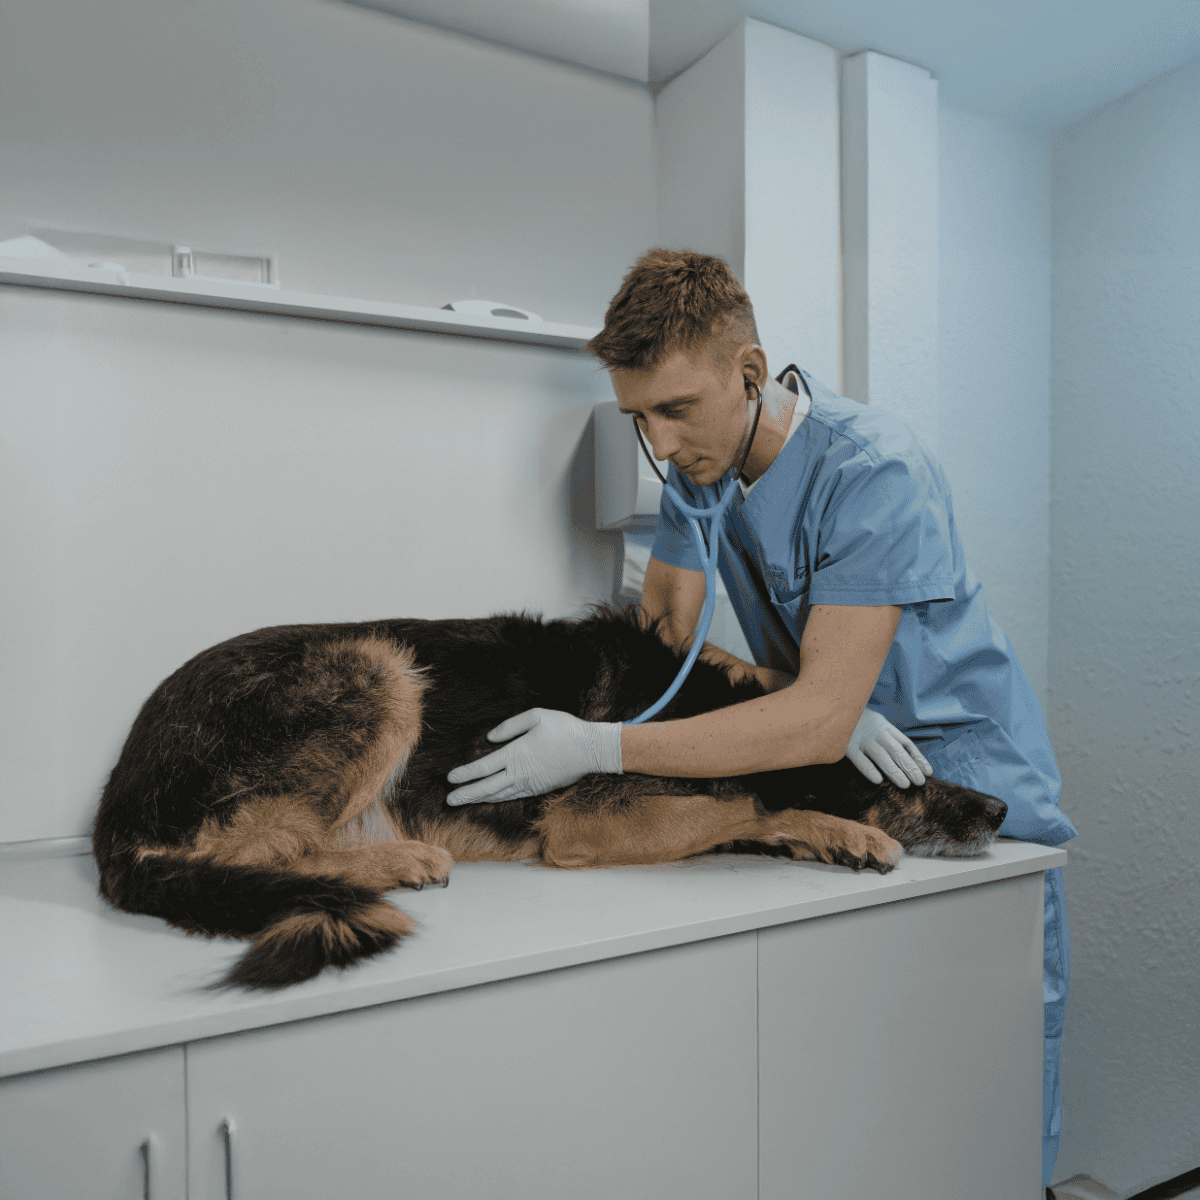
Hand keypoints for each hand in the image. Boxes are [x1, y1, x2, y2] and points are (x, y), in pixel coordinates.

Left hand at [446, 709, 622, 804]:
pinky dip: (498, 798)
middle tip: (449, 800)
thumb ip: (510, 727)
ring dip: (479, 798)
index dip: (465, 774)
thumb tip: (491, 738)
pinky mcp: (539, 788)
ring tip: (464, 801)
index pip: (484, 768)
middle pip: (487, 787)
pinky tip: (490, 798)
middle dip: (466, 794)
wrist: (591, 750)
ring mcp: (530, 784)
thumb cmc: (564, 729)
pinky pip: (513, 796)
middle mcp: (520, 773)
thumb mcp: (536, 716)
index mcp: (517, 754)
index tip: (450, 778)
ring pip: (499, 794)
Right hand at [845, 708, 932, 788]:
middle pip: (896, 750)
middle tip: (919, 782)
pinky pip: (859, 758)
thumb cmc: (855, 721)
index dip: (918, 757)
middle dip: (910, 766)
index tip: (927, 772)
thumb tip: (906, 758)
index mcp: (884, 725)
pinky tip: (878, 781)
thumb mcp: (874, 722)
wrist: (833, 709)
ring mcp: (861, 737)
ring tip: (905, 784)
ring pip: (881, 755)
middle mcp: (875, 731)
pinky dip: (869, 769)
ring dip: (894, 770)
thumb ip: (887, 736)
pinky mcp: (846, 745)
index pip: (905, 743)